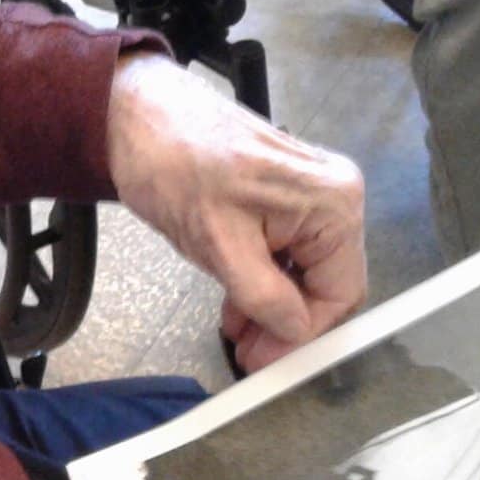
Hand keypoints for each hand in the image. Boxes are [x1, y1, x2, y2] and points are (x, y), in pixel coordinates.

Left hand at [107, 53, 366, 372]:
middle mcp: (336, 196)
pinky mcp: (287, 196)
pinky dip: (263, 281)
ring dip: (272, 306)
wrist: (137, 118)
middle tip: (247, 354)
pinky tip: (235, 302)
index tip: (268, 361)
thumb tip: (292, 333)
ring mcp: (312, 194)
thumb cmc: (176, 167)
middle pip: (327, 283)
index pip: (342, 292)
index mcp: (334, 203)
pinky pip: (287, 253)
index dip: (306, 334)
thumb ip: (264, 296)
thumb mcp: (219, 245)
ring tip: (235, 332)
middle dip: (287, 323)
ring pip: (305, 272)